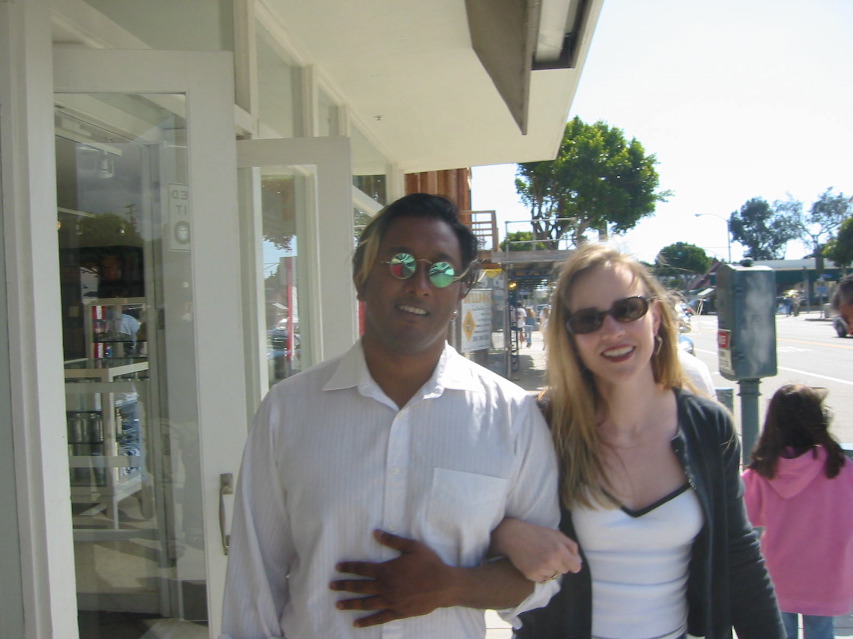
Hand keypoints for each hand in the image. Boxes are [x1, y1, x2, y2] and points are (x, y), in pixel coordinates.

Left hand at [330, 530, 456, 627]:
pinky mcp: (398, 612)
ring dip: (351, 604)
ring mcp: (391, 601)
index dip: (349, 568)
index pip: (363, 569)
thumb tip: (375, 533)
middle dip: (344, 586)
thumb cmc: (429, 563)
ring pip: (366, 603)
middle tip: (331, 586)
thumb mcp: (412, 547)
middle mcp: (386, 587)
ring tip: (338, 604)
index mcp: (387, 570)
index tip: (337, 568)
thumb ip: (393, 540)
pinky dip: (367, 621)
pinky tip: (356, 624)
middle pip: (360, 587)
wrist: (444, 585)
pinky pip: (379, 618)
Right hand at [491, 518, 580, 582]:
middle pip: (564, 571)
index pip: (575, 567)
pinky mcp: (531, 575)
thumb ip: (571, 546)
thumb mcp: (556, 534)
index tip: (568, 560)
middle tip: (548, 553)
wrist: (513, 536)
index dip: (572, 563)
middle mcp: (551, 561)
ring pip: (553, 575)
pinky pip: (542, 579)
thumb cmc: (537, 533)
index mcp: (560, 551)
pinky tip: (534, 562)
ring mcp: (541, 569)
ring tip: (539, 557)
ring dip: (549, 569)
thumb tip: (578, 562)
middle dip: (559, 564)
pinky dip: (540, 573)